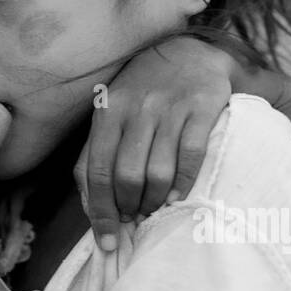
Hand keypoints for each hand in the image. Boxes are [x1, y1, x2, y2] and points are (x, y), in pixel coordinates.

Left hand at [79, 36, 237, 248]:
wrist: (191, 50)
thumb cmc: (144, 90)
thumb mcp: (112, 111)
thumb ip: (96, 152)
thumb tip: (89, 206)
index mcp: (107, 111)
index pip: (95, 172)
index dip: (99, 212)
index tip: (106, 240)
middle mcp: (135, 108)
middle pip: (125, 176)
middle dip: (129, 207)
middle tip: (136, 218)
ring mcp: (169, 108)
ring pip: (156, 172)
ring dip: (154, 201)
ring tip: (156, 210)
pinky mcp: (201, 107)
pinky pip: (190, 158)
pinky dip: (183, 185)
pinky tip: (178, 197)